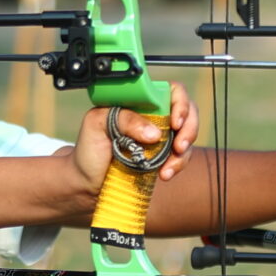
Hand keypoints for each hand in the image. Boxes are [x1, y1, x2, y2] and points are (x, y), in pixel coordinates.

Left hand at [72, 84, 201, 191]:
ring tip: (167, 168)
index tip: (175, 122)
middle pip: (187, 112)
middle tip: (179, 146)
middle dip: (189, 129)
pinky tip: (164, 174)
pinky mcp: (162, 157)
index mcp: (139, 102)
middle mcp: (153, 117)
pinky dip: (177, 166)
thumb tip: (154, 133)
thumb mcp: (98, 124)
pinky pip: (181, 157)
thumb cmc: (89, 150)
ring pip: (187, 136)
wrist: (86, 183)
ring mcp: (160, 138)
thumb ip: (125, 119)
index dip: (180, 103)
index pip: (170, 92)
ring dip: (183, 153)